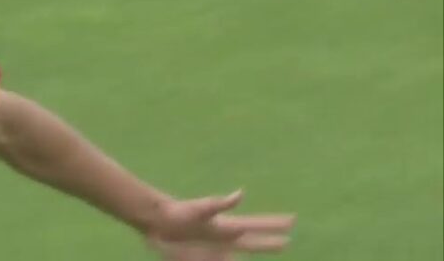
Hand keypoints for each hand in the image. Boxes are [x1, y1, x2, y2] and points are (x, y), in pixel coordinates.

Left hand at [148, 190, 294, 256]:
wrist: (155, 221)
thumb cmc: (178, 213)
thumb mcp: (200, 209)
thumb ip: (220, 204)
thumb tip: (241, 194)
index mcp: (227, 227)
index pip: (256, 226)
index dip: (274, 225)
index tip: (292, 219)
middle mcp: (223, 238)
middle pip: (252, 242)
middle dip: (269, 242)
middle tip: (287, 242)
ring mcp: (213, 248)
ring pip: (238, 254)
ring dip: (252, 252)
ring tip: (267, 250)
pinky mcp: (201, 256)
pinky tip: (232, 260)